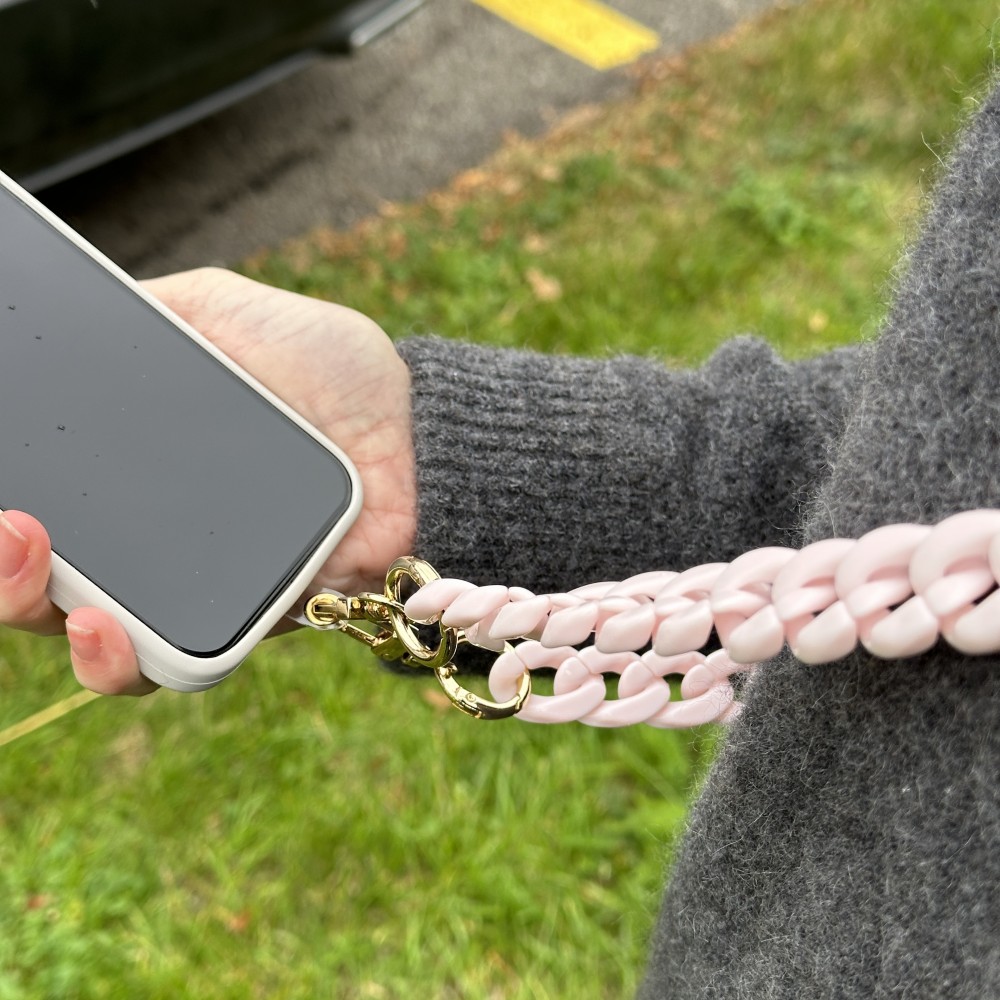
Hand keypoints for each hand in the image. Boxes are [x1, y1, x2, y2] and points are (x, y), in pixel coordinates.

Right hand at [0, 268, 415, 694]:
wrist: (417, 427)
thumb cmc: (326, 369)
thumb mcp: (221, 313)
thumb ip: (147, 320)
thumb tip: (71, 317)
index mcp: (132, 465)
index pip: (43, 494)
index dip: (5, 498)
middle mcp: (151, 532)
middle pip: (39, 572)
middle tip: (3, 523)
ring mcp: (194, 587)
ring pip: (82, 631)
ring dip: (29, 608)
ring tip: (23, 558)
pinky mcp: (243, 624)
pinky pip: (166, 663)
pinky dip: (117, 657)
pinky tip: (102, 623)